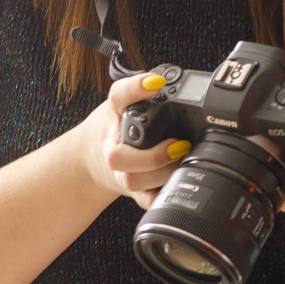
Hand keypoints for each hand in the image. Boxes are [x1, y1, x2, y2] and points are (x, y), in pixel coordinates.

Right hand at [79, 72, 192, 208]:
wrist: (95, 154)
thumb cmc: (122, 125)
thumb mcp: (131, 102)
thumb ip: (154, 93)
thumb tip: (189, 82)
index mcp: (116, 114)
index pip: (120, 96)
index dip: (136, 88)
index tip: (156, 83)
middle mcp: (115, 144)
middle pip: (119, 156)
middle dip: (152, 155)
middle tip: (180, 145)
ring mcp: (122, 170)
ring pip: (132, 180)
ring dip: (161, 175)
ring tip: (183, 163)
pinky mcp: (133, 189)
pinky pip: (143, 200)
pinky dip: (158, 199)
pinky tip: (173, 191)